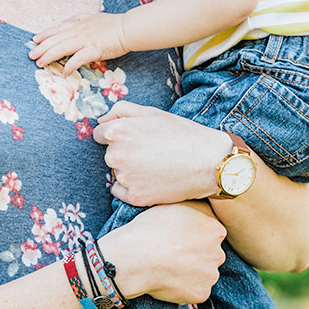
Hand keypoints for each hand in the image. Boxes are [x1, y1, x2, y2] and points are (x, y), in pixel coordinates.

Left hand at [30, 13, 126, 73]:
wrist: (127, 28)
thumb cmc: (114, 24)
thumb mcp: (93, 17)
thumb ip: (79, 19)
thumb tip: (68, 21)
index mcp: (79, 24)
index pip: (58, 29)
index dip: (45, 34)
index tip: (34, 39)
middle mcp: (79, 31)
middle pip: (56, 39)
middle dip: (42, 47)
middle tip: (31, 55)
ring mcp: (85, 40)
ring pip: (62, 48)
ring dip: (49, 56)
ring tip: (40, 63)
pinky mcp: (94, 49)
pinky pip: (78, 59)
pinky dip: (70, 66)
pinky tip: (63, 73)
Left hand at [95, 101, 230, 207]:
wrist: (208, 162)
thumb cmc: (182, 134)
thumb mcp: (152, 111)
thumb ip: (121, 110)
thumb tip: (102, 120)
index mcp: (117, 132)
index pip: (99, 134)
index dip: (117, 135)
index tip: (134, 139)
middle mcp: (116, 155)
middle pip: (109, 155)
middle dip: (123, 153)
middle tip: (150, 153)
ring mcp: (125, 178)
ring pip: (117, 173)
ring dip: (130, 171)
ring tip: (155, 166)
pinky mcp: (135, 197)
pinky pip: (122, 192)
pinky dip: (133, 188)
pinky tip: (153, 180)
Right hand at [102, 202, 225, 305]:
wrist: (134, 258)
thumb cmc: (150, 228)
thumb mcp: (175, 205)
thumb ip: (197, 207)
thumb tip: (207, 207)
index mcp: (215, 230)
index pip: (212, 234)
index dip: (194, 236)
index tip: (179, 238)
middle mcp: (218, 254)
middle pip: (211, 255)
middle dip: (197, 255)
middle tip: (174, 254)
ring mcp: (210, 276)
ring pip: (204, 274)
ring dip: (192, 272)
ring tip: (169, 267)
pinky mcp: (201, 294)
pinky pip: (196, 292)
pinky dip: (185, 288)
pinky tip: (169, 280)